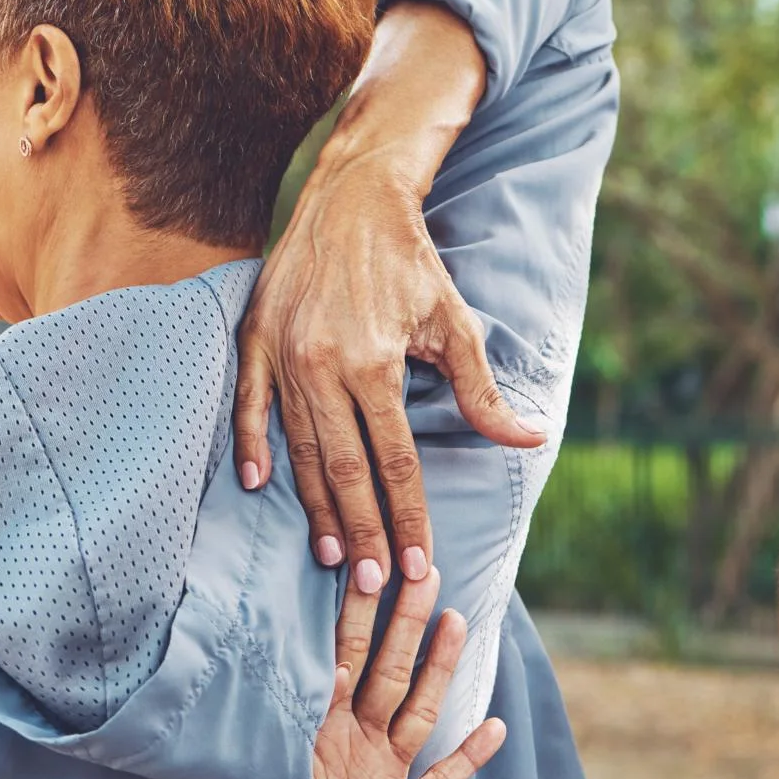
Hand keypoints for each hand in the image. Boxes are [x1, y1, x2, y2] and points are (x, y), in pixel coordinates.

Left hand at [173, 569, 505, 778]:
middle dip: (406, 621)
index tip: (368, 564)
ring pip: (416, 710)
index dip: (355, 615)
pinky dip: (467, 757)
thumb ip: (275, 723)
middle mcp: (348, 740)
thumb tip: (301, 668)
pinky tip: (494, 727)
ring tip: (458, 622)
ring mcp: (376, 776)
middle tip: (424, 570)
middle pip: (387, 669)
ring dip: (438, 669)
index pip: (339, 655)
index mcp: (310, 724)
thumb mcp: (243, 771)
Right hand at [233, 0, 544, 596]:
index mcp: (375, 363)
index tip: (415, 564)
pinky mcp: (256, 336)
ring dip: (312, 504)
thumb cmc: (412, 261)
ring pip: (299, 446)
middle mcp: (323, 363)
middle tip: (368, 584)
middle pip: (343, 468)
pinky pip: (250, 403)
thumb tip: (528, 438)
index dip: (407, 516)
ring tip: (327, 552)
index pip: (395, 461)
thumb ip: (483, 391)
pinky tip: (255, 484)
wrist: (354, 194)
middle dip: (360, 530)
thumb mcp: (456, 323)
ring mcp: (283, 352)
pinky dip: (253, 444)